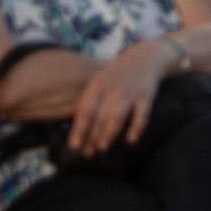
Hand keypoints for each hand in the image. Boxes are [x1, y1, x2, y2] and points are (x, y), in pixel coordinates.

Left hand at [66, 40, 173, 157]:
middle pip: (100, 117)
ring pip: (118, 116)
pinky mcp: (146, 96)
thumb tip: (63, 114)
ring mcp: (130, 93)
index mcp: (97, 86)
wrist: (145, 57)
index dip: (79, 128)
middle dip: (93, 137)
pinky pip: (141, 114)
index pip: (85, 110)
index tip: (74, 145)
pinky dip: (137, 127)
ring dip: (109, 133)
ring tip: (102, 148)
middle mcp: (112, 89)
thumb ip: (83, 99)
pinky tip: (131, 140)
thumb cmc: (118, 73)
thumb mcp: (98, 81)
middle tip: (88, 154)